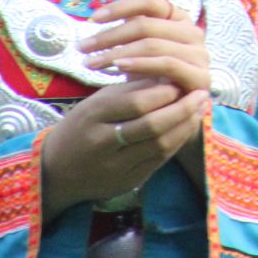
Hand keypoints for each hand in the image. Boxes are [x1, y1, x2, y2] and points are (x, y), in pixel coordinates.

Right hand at [39, 77, 207, 217]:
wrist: (56, 170)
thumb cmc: (81, 127)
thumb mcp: (97, 102)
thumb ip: (129, 90)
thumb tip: (167, 75)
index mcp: (93, 115)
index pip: (136, 102)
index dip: (163, 92)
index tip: (180, 79)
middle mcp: (103, 143)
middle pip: (152, 126)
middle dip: (182, 109)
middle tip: (201, 94)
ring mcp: (115, 166)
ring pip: (160, 145)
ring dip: (185, 126)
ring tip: (199, 109)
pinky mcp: (127, 182)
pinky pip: (159, 161)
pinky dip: (177, 142)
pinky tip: (187, 128)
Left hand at [81, 0, 211, 95]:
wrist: (169, 108)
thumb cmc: (150, 71)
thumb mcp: (138, 36)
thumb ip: (132, 3)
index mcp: (180, 17)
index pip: (150, 1)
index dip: (120, 6)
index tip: (91, 18)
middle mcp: (194, 33)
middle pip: (147, 25)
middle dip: (110, 35)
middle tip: (82, 47)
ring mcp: (200, 55)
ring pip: (153, 45)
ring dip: (118, 53)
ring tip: (91, 62)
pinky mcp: (200, 79)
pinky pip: (167, 64)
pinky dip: (141, 64)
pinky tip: (118, 68)